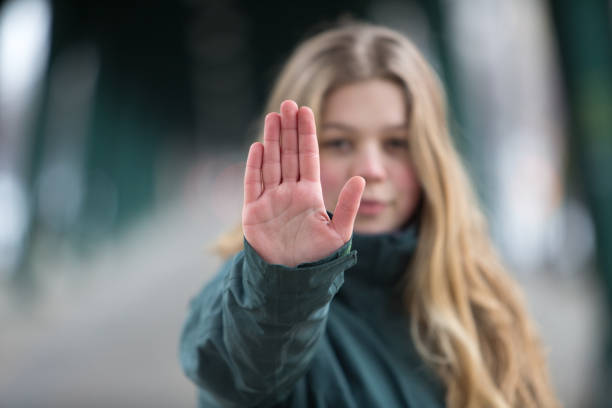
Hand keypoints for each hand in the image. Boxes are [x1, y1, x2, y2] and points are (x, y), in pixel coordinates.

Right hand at [242, 100, 364, 266]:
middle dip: (288, 129)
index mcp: (310, 194)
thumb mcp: (338, 232)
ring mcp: (270, 199)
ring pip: (271, 162)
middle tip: (287, 104)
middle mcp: (289, 192)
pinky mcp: (253, 210)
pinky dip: (254, 165)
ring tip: (273, 116)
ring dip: (271, 139)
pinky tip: (258, 146)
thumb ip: (348, 206)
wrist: (289, 278)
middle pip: (288, 153)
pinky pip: (253, 183)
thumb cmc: (315, 258)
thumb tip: (361, 179)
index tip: (305, 110)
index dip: (306, 134)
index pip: (308, 157)